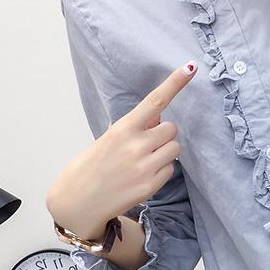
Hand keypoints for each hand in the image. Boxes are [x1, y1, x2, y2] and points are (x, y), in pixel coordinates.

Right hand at [46, 62, 197, 238]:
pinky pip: (171, 169)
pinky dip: (161, 170)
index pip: (155, 101)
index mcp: (123, 129)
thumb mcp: (110, 139)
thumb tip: (158, 117)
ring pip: (175, 148)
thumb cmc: (94, 165)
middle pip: (171, 128)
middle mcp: (136, 145)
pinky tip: (142, 176)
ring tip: (143, 161)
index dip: (174, 83)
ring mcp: (145, 166)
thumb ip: (136, 127)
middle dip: (162, 135)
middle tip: (144, 145)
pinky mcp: (151, 185)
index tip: (191, 67)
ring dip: (165, 151)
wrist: (78, 202)